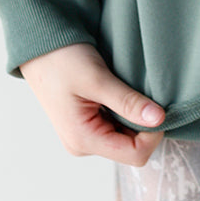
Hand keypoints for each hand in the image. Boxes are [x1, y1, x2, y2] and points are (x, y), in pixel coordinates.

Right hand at [19, 42, 166, 164]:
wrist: (39, 46)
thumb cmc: (62, 59)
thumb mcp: (97, 79)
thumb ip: (128, 102)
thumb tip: (159, 119)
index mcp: (84, 140)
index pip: (135, 154)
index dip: (153, 133)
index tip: (160, 105)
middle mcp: (83, 145)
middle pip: (131, 147)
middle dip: (145, 124)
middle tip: (147, 92)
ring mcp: (84, 136)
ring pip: (125, 136)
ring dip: (134, 116)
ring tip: (131, 89)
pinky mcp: (86, 124)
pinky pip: (115, 126)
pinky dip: (125, 111)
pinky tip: (122, 91)